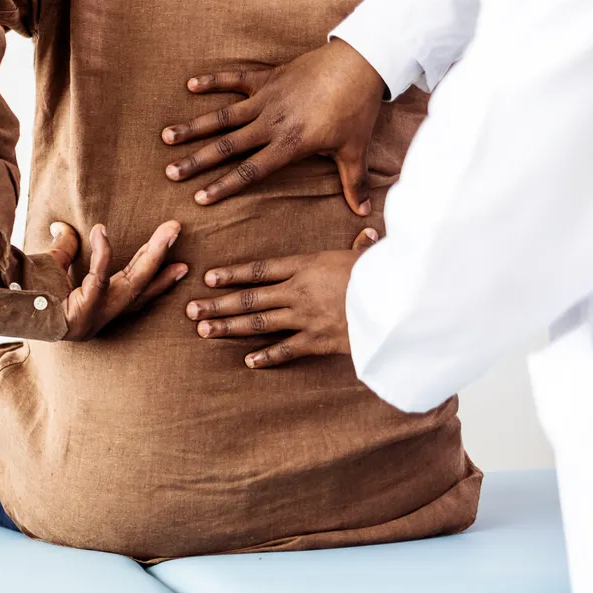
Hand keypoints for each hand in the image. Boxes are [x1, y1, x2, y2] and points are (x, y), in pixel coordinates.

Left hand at [46, 220, 187, 340]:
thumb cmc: (22, 294)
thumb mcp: (51, 268)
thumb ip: (63, 249)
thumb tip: (63, 227)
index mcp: (96, 308)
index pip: (132, 292)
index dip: (157, 280)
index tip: (179, 265)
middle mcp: (99, 317)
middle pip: (139, 285)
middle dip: (161, 259)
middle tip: (178, 232)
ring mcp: (92, 317)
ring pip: (130, 283)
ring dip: (151, 256)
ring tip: (168, 231)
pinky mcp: (81, 313)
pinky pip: (97, 280)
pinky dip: (102, 255)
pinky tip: (103, 232)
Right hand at [162, 39, 385, 215]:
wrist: (361, 62)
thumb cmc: (357, 109)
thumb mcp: (355, 149)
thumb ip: (352, 181)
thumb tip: (363, 212)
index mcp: (290, 144)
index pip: (251, 171)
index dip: (224, 186)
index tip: (200, 198)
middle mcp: (271, 123)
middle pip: (227, 146)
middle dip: (197, 161)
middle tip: (171, 172)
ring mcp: (266, 99)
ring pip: (223, 116)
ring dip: (194, 126)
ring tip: (167, 136)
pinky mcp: (268, 78)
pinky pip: (235, 79)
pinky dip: (213, 80)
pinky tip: (190, 85)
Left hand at [184, 228, 378, 367]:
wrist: (401, 302)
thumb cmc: (387, 272)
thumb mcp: (370, 254)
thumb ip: (361, 246)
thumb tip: (369, 231)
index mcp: (307, 265)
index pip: (260, 269)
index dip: (232, 274)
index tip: (209, 278)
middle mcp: (298, 291)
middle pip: (249, 297)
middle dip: (217, 303)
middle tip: (190, 309)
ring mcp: (306, 318)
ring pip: (258, 323)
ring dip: (229, 327)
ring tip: (203, 329)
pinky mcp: (319, 341)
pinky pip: (287, 350)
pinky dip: (267, 357)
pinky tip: (247, 360)